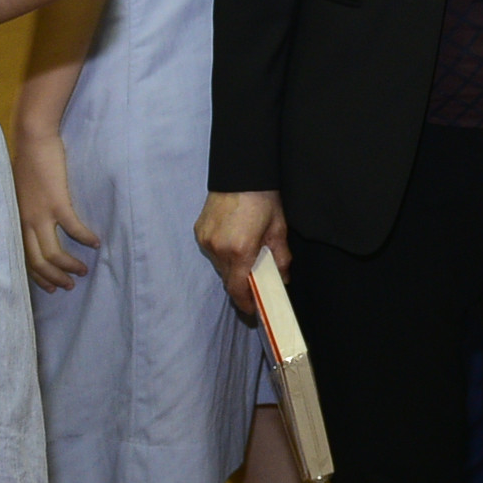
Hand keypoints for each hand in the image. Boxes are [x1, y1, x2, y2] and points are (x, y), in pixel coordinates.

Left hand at [15, 133, 99, 292]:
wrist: (33, 139)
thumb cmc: (28, 161)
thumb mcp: (21, 191)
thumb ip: (27, 208)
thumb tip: (37, 218)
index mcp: (17, 219)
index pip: (24, 257)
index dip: (37, 276)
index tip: (50, 286)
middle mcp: (26, 221)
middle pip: (38, 262)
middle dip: (54, 278)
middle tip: (69, 286)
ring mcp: (41, 213)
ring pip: (53, 253)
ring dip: (69, 266)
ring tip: (83, 271)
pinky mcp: (57, 202)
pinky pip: (73, 229)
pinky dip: (85, 238)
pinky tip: (96, 242)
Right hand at [195, 189, 289, 319]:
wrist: (241, 172)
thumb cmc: (263, 199)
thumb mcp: (278, 229)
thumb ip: (281, 258)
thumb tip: (283, 279)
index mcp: (239, 250)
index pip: (238, 288)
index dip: (245, 302)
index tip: (253, 310)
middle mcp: (218, 248)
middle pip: (228, 279)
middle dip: (241, 285)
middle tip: (255, 285)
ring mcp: (206, 239)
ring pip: (219, 266)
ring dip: (231, 268)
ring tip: (246, 259)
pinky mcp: (199, 231)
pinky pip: (211, 251)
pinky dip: (222, 254)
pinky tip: (234, 243)